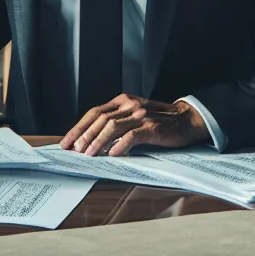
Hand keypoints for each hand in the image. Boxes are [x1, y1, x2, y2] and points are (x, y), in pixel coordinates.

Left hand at [59, 94, 208, 156]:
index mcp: (122, 100)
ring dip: (98, 141)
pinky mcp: (153, 127)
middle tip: (74, 151)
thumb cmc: (158, 121)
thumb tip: (90, 141)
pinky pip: (133, 136)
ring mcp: (141, 115)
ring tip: (89, 155)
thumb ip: (116, 123)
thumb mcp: (134, 116)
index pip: (94, 112)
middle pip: (100, 119)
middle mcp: (130, 105)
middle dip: (84, 136)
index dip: (78, 127)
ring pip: (113, 126)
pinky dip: (120, 145)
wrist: (187, 120)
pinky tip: (112, 154)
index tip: (67, 142)